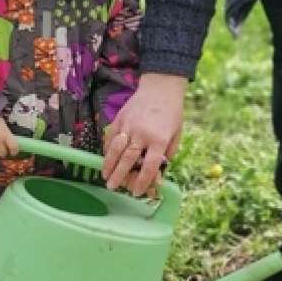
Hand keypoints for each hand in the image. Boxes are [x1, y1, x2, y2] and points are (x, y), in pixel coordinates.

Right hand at [102, 73, 186, 195]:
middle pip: (128, 159)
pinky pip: (110, 137)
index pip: (149, 166)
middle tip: (113, 187)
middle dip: (119, 176)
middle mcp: (142, 134)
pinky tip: (106, 159)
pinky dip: (107, 150)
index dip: (143, 181)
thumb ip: (167, 154)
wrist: (161, 88)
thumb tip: (157, 174)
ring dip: (108, 165)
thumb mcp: (176, 135)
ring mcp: (129, 126)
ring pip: (115, 149)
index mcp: (159, 139)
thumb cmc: (171, 113)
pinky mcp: (119, 119)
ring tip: (105, 176)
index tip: (138, 192)